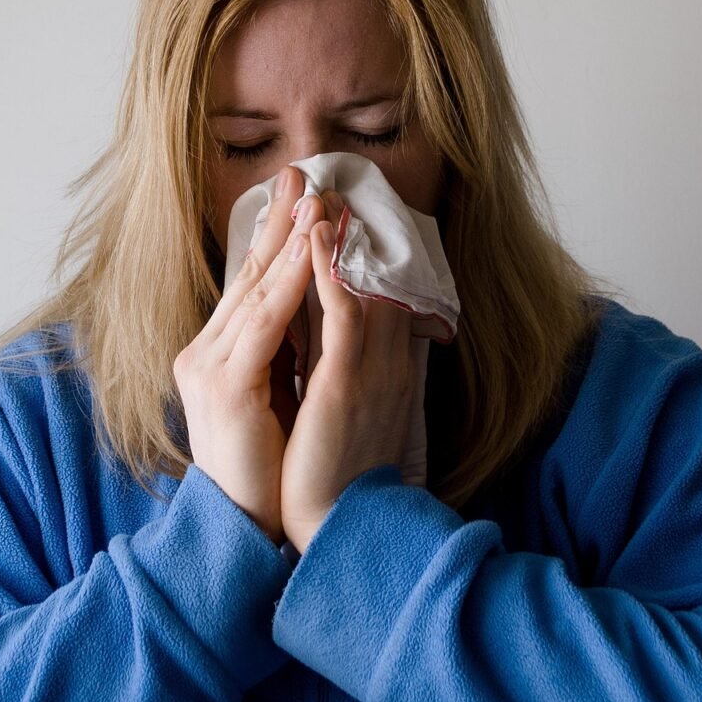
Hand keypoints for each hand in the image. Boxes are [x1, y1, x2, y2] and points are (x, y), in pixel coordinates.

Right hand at [173, 165, 319, 544]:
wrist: (247, 525)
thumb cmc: (269, 463)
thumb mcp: (274, 394)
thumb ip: (283, 350)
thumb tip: (314, 309)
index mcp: (217, 353)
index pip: (248, 285)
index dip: (273, 239)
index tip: (298, 198)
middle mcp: (204, 352)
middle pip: (246, 275)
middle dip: (278, 223)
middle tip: (302, 175)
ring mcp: (209, 366)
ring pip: (254, 291)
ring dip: (288, 242)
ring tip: (314, 200)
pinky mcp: (225, 385)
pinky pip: (263, 324)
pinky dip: (288, 283)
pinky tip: (309, 252)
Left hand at [280, 191, 421, 552]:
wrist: (332, 521)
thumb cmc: (332, 463)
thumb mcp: (342, 401)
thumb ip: (339, 359)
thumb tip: (325, 326)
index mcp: (379, 360)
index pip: (368, 289)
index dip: (352, 247)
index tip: (334, 209)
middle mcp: (383, 355)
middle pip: (365, 275)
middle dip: (343, 227)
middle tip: (326, 180)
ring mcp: (368, 366)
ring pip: (356, 284)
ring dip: (337, 235)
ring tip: (318, 190)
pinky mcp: (347, 381)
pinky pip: (341, 314)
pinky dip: (331, 272)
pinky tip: (319, 236)